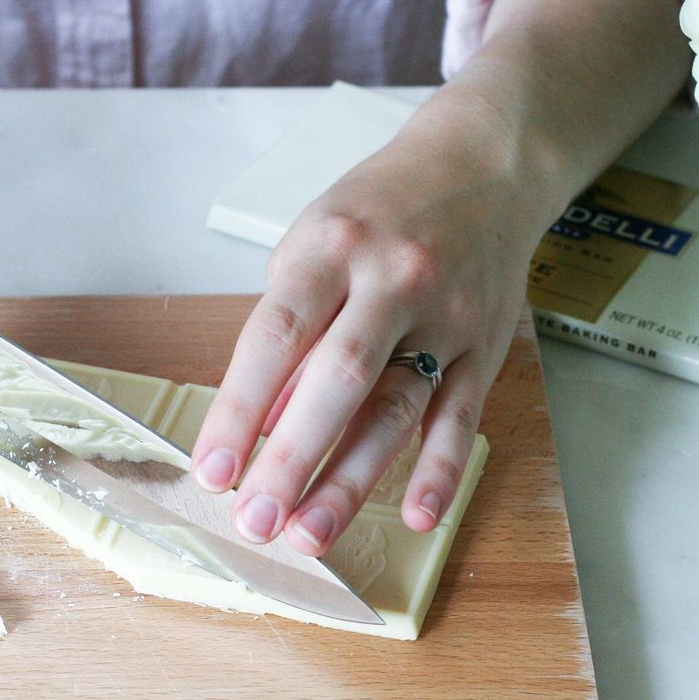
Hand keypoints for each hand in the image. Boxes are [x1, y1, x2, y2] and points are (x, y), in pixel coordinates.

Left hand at [190, 103, 554, 555]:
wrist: (484, 164)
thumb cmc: (379, 210)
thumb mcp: (315, 242)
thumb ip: (291, 329)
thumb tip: (266, 424)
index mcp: (331, 247)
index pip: (275, 337)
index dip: (237, 410)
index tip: (212, 470)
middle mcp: (392, 280)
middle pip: (338, 380)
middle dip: (291, 459)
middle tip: (255, 520)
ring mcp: (446, 316)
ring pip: (398, 408)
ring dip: (353, 480)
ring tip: (310, 535)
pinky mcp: (487, 346)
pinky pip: (463, 415)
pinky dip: (441, 468)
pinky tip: (419, 514)